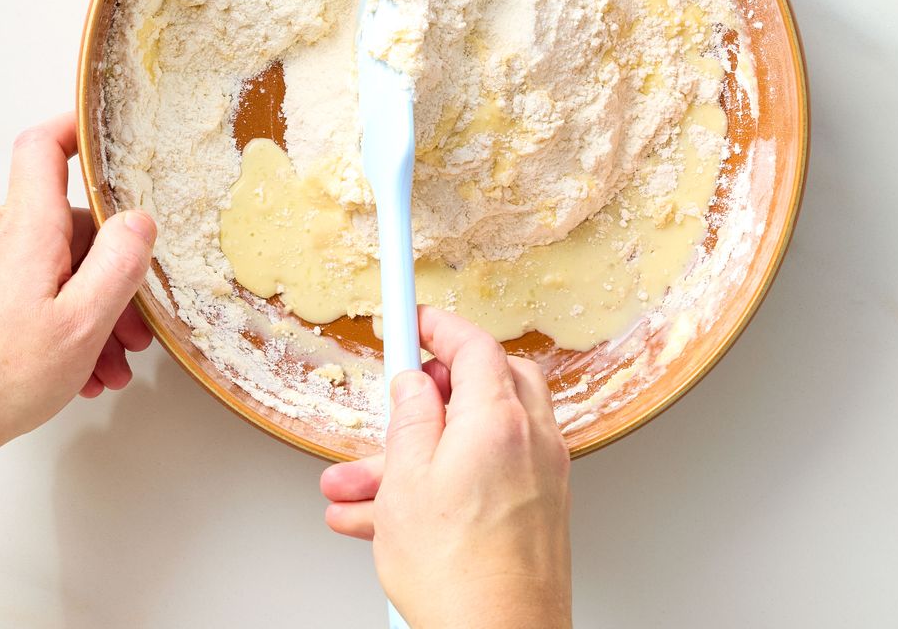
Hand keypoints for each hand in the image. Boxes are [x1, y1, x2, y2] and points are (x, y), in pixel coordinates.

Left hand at [0, 112, 156, 464]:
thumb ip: (119, 262)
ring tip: (108, 367)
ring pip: (53, 269)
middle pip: (67, 226)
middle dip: (112, 273)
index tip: (107, 134)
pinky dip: (59, 323)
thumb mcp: (83, 322)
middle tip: (135, 329)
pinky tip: (77, 372)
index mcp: (24, 227)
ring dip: (90, 311)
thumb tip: (139, 219)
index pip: (42, 148)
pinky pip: (29, 293)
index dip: (75, 129)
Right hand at [319, 307, 572, 628]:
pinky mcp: (537, 511)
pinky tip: (388, 517)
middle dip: (430, 393)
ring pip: (474, 440)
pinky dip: (443, 483)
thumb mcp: (405, 483)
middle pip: (485, 385)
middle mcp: (531, 441)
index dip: (439, 326)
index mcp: (498, 420)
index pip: (474, 344)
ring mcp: (539, 477)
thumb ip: (409, 420)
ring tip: (357, 488)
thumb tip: (412, 384)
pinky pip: (486, 477)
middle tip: (395, 404)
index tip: (415, 319)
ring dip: (418, 455)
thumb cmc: (459, 576)